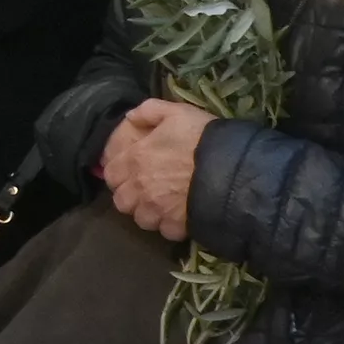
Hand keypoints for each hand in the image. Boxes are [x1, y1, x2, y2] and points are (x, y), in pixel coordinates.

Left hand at [101, 97, 211, 241]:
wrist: (233, 168)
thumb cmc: (202, 137)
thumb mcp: (176, 112)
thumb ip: (149, 111)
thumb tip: (130, 116)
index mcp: (134, 160)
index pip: (110, 175)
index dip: (120, 174)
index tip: (132, 171)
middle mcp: (140, 188)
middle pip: (122, 202)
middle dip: (132, 197)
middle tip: (148, 190)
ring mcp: (157, 210)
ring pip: (142, 220)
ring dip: (150, 213)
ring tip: (164, 205)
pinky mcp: (177, 227)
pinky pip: (166, 232)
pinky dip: (172, 226)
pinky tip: (182, 216)